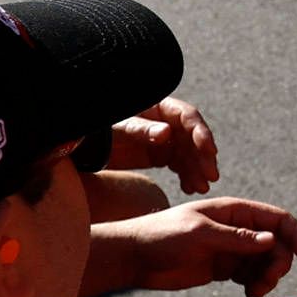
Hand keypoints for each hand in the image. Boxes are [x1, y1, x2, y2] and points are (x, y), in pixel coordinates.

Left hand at [84, 194, 296, 296]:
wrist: (135, 257)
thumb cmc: (162, 236)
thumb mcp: (199, 233)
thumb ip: (236, 238)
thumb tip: (271, 241)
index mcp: (235, 212)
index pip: (277, 220)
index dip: (295, 235)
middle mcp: (238, 229)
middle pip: (277, 245)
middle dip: (278, 264)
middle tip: (266, 281)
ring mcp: (232, 249)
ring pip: (266, 263)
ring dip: (268, 277)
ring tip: (254, 291)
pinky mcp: (224, 269)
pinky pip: (252, 276)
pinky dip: (256, 285)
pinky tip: (247, 292)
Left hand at [102, 95, 220, 193]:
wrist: (85, 145)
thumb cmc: (100, 128)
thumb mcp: (117, 127)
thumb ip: (141, 129)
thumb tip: (167, 133)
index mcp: (159, 108)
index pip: (188, 117)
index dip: (201, 133)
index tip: (210, 151)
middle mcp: (167, 122)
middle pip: (193, 137)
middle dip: (204, 157)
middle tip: (211, 176)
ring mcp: (166, 139)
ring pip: (190, 154)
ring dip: (198, 170)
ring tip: (201, 188)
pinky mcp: (161, 155)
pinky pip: (181, 166)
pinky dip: (187, 177)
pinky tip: (190, 189)